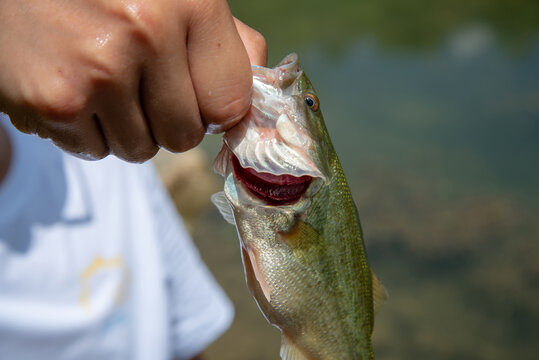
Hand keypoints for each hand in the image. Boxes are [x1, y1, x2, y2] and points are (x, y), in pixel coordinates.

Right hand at [0, 0, 265, 161]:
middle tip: (139, 85)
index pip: (231, 104)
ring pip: (140, 150)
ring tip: (100, 81)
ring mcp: (98, 70)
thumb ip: (226, 40)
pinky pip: (95, 151)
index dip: (214, 110)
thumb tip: (262, 90)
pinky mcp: (54, 101)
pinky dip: (85, 131)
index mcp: (191, 2)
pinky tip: (71, 86)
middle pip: (184, 136)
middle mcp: (147, 33)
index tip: (196, 99)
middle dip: (166, 121)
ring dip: (126, 128)